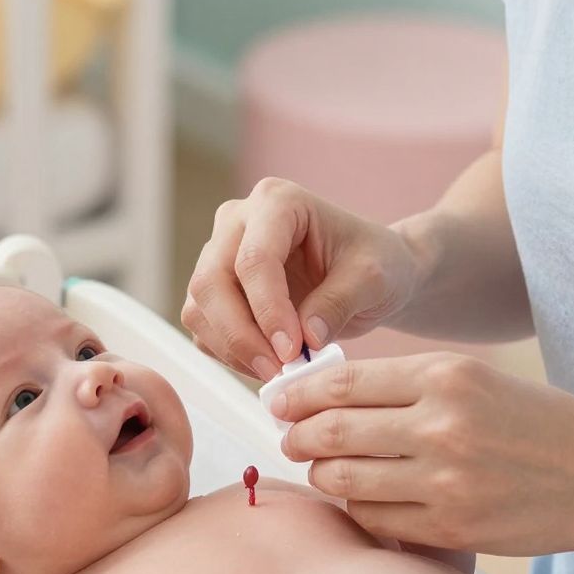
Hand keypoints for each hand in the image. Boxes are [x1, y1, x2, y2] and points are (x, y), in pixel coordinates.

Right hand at [181, 178, 422, 380]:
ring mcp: (220, 255)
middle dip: (241, 335)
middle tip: (278, 370)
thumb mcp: (373, 278)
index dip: (268, 310)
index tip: (292, 350)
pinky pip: (204, 328)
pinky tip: (268, 364)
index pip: (254, 259)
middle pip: (212, 282)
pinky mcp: (216, 291)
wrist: (369, 274)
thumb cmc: (374, 262)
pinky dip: (229, 354)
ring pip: (199, 308)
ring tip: (278, 371)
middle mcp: (237, 223)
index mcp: (277, 202)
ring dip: (233, 349)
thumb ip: (339, 302)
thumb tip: (306, 340)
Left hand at [273, 349, 573, 557]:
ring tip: (326, 468)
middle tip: (290, 438)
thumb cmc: (537, 424)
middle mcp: (441, 426)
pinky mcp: (450, 529)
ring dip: (322, 475)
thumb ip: (405, 385)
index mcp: (446, 377)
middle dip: (297, 436)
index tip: (279, 400)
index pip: (342, 383)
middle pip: (331, 432)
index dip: (297, 394)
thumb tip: (324, 394)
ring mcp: (445, 483)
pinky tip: (365, 497)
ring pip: (343, 479)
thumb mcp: (476, 379)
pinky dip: (358, 508)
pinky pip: (374, 519)